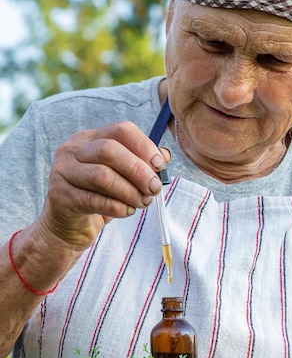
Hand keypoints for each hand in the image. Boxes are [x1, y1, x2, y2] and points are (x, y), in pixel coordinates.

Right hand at [38, 121, 169, 249]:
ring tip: (142, 203)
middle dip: (138, 170)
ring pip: (102, 176)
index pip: (120, 130)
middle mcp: (72, 150)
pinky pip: (94, 200)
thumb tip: (165, 156)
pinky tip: (126, 212)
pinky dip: (117, 207)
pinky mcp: (60, 196)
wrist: (67, 227)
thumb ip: (141, 164)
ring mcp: (62, 172)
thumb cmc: (98, 198)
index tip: (160, 166)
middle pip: (109, 150)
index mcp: (89, 138)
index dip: (143, 145)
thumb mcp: (121, 178)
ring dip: (129, 191)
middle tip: (154, 188)